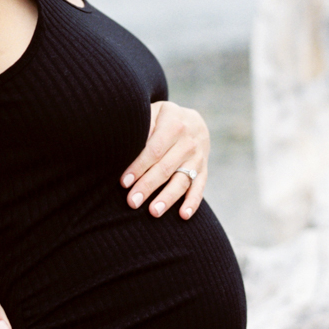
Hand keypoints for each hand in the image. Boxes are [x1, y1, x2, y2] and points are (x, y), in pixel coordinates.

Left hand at [120, 101, 208, 219]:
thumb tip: (126, 146)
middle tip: (132, 202)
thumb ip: (144, 127)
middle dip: (148, 186)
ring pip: (182, 181)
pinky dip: (192, 202)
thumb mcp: (154, 113)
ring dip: (168, 198)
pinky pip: (199, 188)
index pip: (154, 150)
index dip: (139, 167)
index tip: (124, 182)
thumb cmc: (163, 120)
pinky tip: (183, 215)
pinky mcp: (204, 170)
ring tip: (153, 212)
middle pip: (166, 168)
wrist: (192, 121)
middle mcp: (189, 142)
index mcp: (174, 125)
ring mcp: (198, 157)